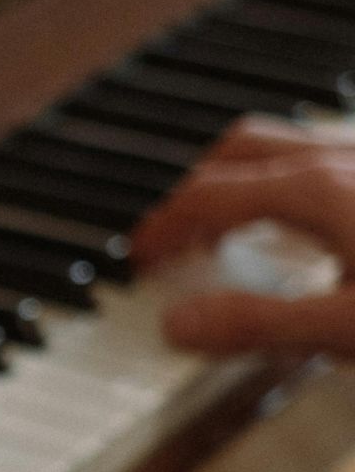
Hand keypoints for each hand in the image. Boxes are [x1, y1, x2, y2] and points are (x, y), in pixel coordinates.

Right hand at [131, 114, 354, 354]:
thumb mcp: (347, 326)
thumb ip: (260, 324)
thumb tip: (180, 324)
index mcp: (316, 189)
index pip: (208, 194)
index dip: (163, 225)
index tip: (139, 255)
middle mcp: (341, 159)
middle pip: (238, 151)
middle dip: (191, 191)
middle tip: (171, 236)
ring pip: (282, 145)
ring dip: (238, 178)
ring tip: (224, 223)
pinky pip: (321, 157)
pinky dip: (286, 181)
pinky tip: (304, 217)